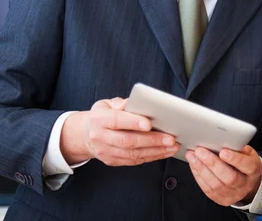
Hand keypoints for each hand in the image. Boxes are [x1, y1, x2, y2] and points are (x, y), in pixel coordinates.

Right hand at [60, 97, 178, 165]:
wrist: (85, 134)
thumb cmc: (103, 116)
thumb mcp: (108, 104)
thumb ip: (124, 103)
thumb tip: (143, 103)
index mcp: (99, 119)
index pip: (117, 121)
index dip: (133, 122)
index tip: (149, 123)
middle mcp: (100, 137)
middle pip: (127, 141)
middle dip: (152, 140)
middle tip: (170, 138)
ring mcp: (106, 151)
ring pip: (132, 154)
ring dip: (155, 151)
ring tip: (172, 147)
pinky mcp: (112, 161)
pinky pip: (133, 161)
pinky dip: (151, 157)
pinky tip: (164, 152)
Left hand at [186, 145, 261, 206]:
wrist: (246, 180)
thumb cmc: (244, 161)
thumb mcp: (246, 152)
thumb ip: (237, 147)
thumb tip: (222, 140)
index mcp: (253, 170)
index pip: (246, 165)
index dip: (234, 159)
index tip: (223, 151)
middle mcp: (245, 185)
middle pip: (229, 178)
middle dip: (212, 163)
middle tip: (200, 151)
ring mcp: (233, 194)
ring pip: (216, 185)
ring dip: (201, 169)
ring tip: (192, 156)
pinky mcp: (221, 199)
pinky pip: (208, 189)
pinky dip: (198, 176)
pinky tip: (194, 165)